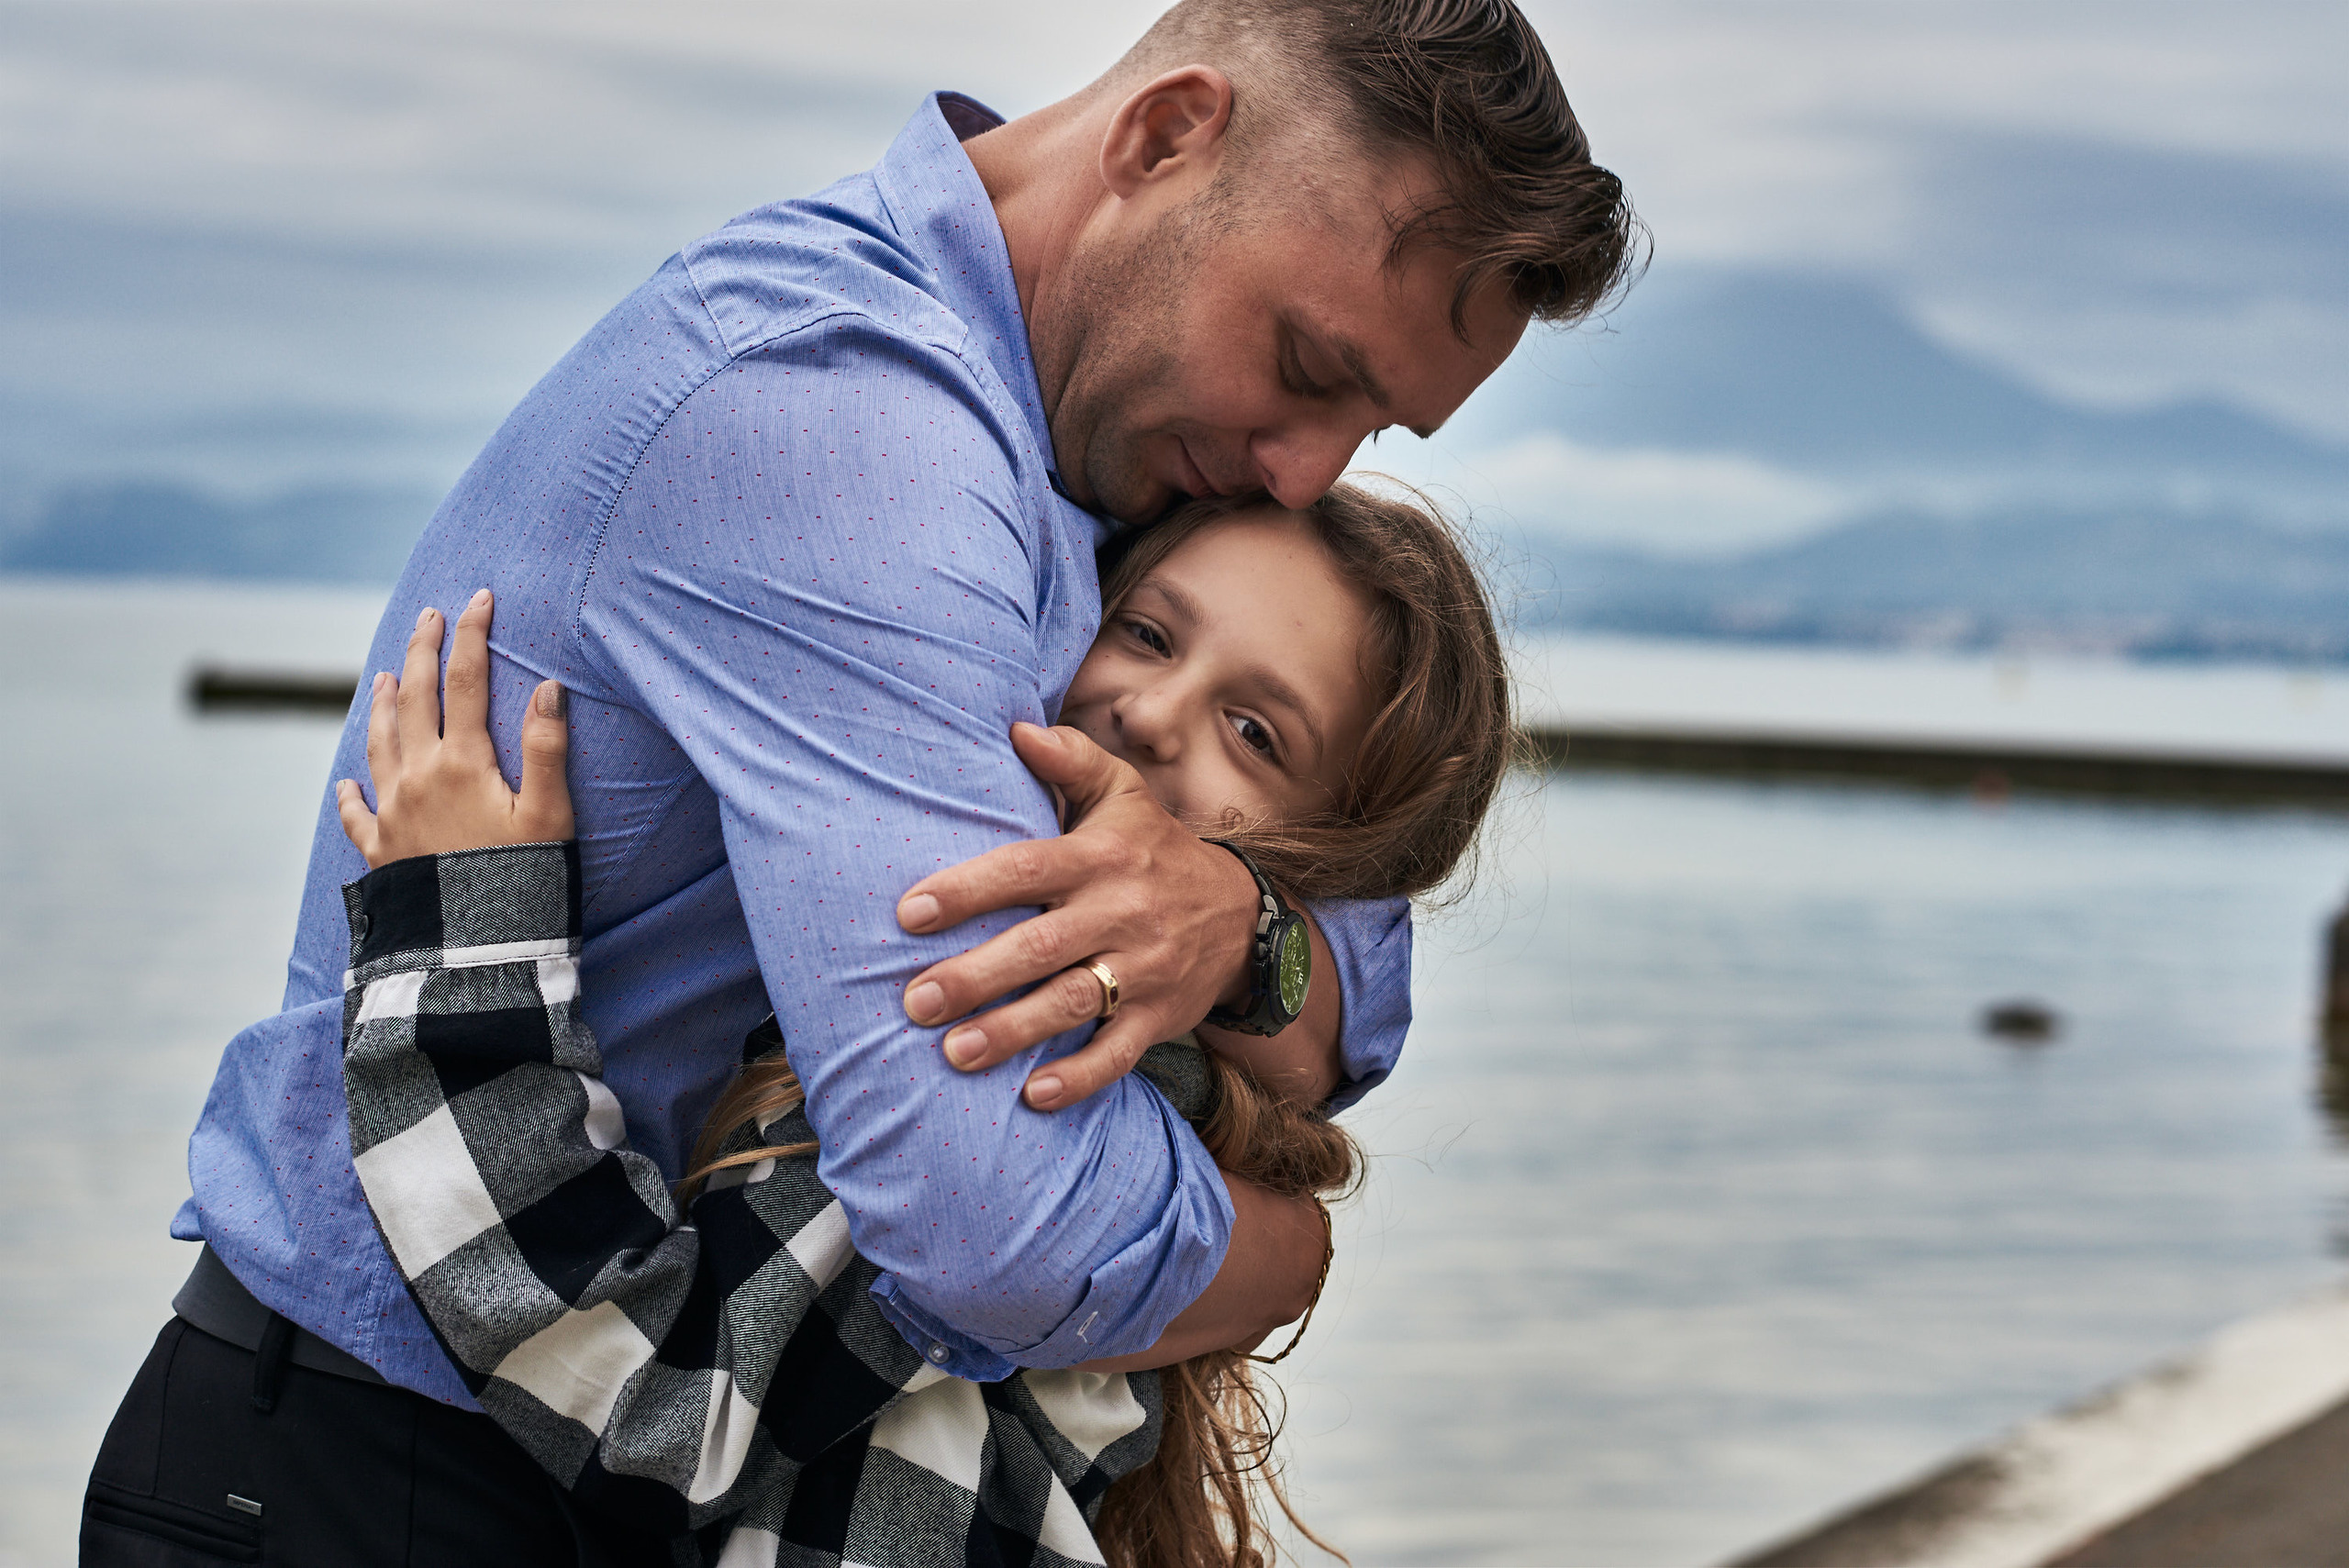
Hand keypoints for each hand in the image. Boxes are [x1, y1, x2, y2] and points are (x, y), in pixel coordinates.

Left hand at [336, 590, 573, 868]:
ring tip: (385, 678)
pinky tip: (345, 783)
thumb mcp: (550, 815)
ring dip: (382, 704)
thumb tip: (547, 686)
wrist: (473, 950)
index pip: (466, 681)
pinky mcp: (380, 851)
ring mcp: (393, 813)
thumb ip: (547, 748)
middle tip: (428, 617)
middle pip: (415, 699)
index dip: (473, 635)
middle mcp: (419, 778)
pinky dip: (349, 793)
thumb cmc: (524, 882)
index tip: (478, 599)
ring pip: (378, 743)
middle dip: (423, 651)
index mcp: (463, 763)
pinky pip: (356, 813)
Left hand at [895, 723, 1257, 1110]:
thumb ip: (1070, 760)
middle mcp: (1122, 912)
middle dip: (975, 977)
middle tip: (915, 1001)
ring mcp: (1143, 969)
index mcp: (1102, 856)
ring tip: (954, 1053)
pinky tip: (1032, 1095)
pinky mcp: (1159, 1016)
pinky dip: (1079, 1077)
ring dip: (1013, 1032)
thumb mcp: (1124, 794)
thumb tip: (1013, 730)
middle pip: (1040, 946)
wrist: (1242, 914)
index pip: (1027, 869)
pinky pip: (1119, 1052)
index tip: (910, 912)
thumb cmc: (1156, 849)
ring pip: (1073, 1003)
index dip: (968, 890)